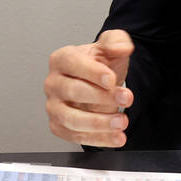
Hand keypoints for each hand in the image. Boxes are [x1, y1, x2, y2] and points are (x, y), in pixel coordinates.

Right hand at [44, 29, 133, 147]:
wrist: (100, 83)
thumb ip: (116, 41)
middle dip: (101, 97)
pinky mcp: (59, 126)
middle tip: (126, 98)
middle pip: (72, 91)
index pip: (72, 64)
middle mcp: (53, 83)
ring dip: (99, 123)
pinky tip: (116, 137)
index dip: (92, 73)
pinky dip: (97, 139)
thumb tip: (122, 47)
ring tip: (121, 122)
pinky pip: (75, 136)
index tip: (111, 79)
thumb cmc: (100, 65)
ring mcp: (54, 106)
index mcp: (61, 59)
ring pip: (70, 119)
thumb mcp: (110, 47)